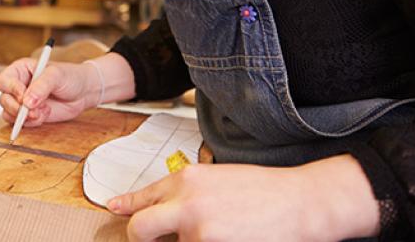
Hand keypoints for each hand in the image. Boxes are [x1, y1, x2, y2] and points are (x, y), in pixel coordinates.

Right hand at [0, 58, 98, 127]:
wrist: (83, 92)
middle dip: (17, 108)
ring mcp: (23, 102)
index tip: (24, 97)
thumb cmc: (70, 77)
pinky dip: (32, 122)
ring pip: (9, 113)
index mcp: (20, 70)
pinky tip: (45, 114)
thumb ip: (41, 86)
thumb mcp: (56, 75)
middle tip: (33, 110)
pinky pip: (21, 123)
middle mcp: (18, 85)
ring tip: (42, 112)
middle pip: (4, 99)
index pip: (4, 81)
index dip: (11, 90)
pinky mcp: (29, 115)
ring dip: (24, 117)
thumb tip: (27, 101)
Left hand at [108, 155, 379, 241]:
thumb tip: (155, 207)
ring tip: (218, 232)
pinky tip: (226, 236)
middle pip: (140, 229)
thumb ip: (184, 192)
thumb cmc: (262, 190)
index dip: (128, 208)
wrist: (299, 202)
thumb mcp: (216, 179)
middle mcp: (186, 203)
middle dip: (141, 237)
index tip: (114, 210)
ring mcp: (199, 232)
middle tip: (154, 240)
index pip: (144, 198)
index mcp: (186, 180)